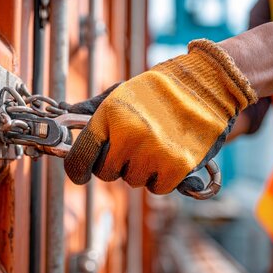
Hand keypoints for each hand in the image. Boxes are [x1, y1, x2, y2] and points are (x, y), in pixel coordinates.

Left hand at [63, 39, 256, 194]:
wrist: (208, 84)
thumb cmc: (160, 89)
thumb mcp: (121, 91)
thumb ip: (92, 109)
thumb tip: (63, 117)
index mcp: (110, 115)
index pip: (80, 157)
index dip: (77, 170)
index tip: (81, 174)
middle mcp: (129, 135)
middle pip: (107, 173)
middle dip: (117, 164)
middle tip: (134, 146)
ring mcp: (153, 151)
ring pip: (133, 181)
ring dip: (142, 169)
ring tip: (157, 144)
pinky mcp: (178, 166)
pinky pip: (158, 188)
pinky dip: (164, 178)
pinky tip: (171, 154)